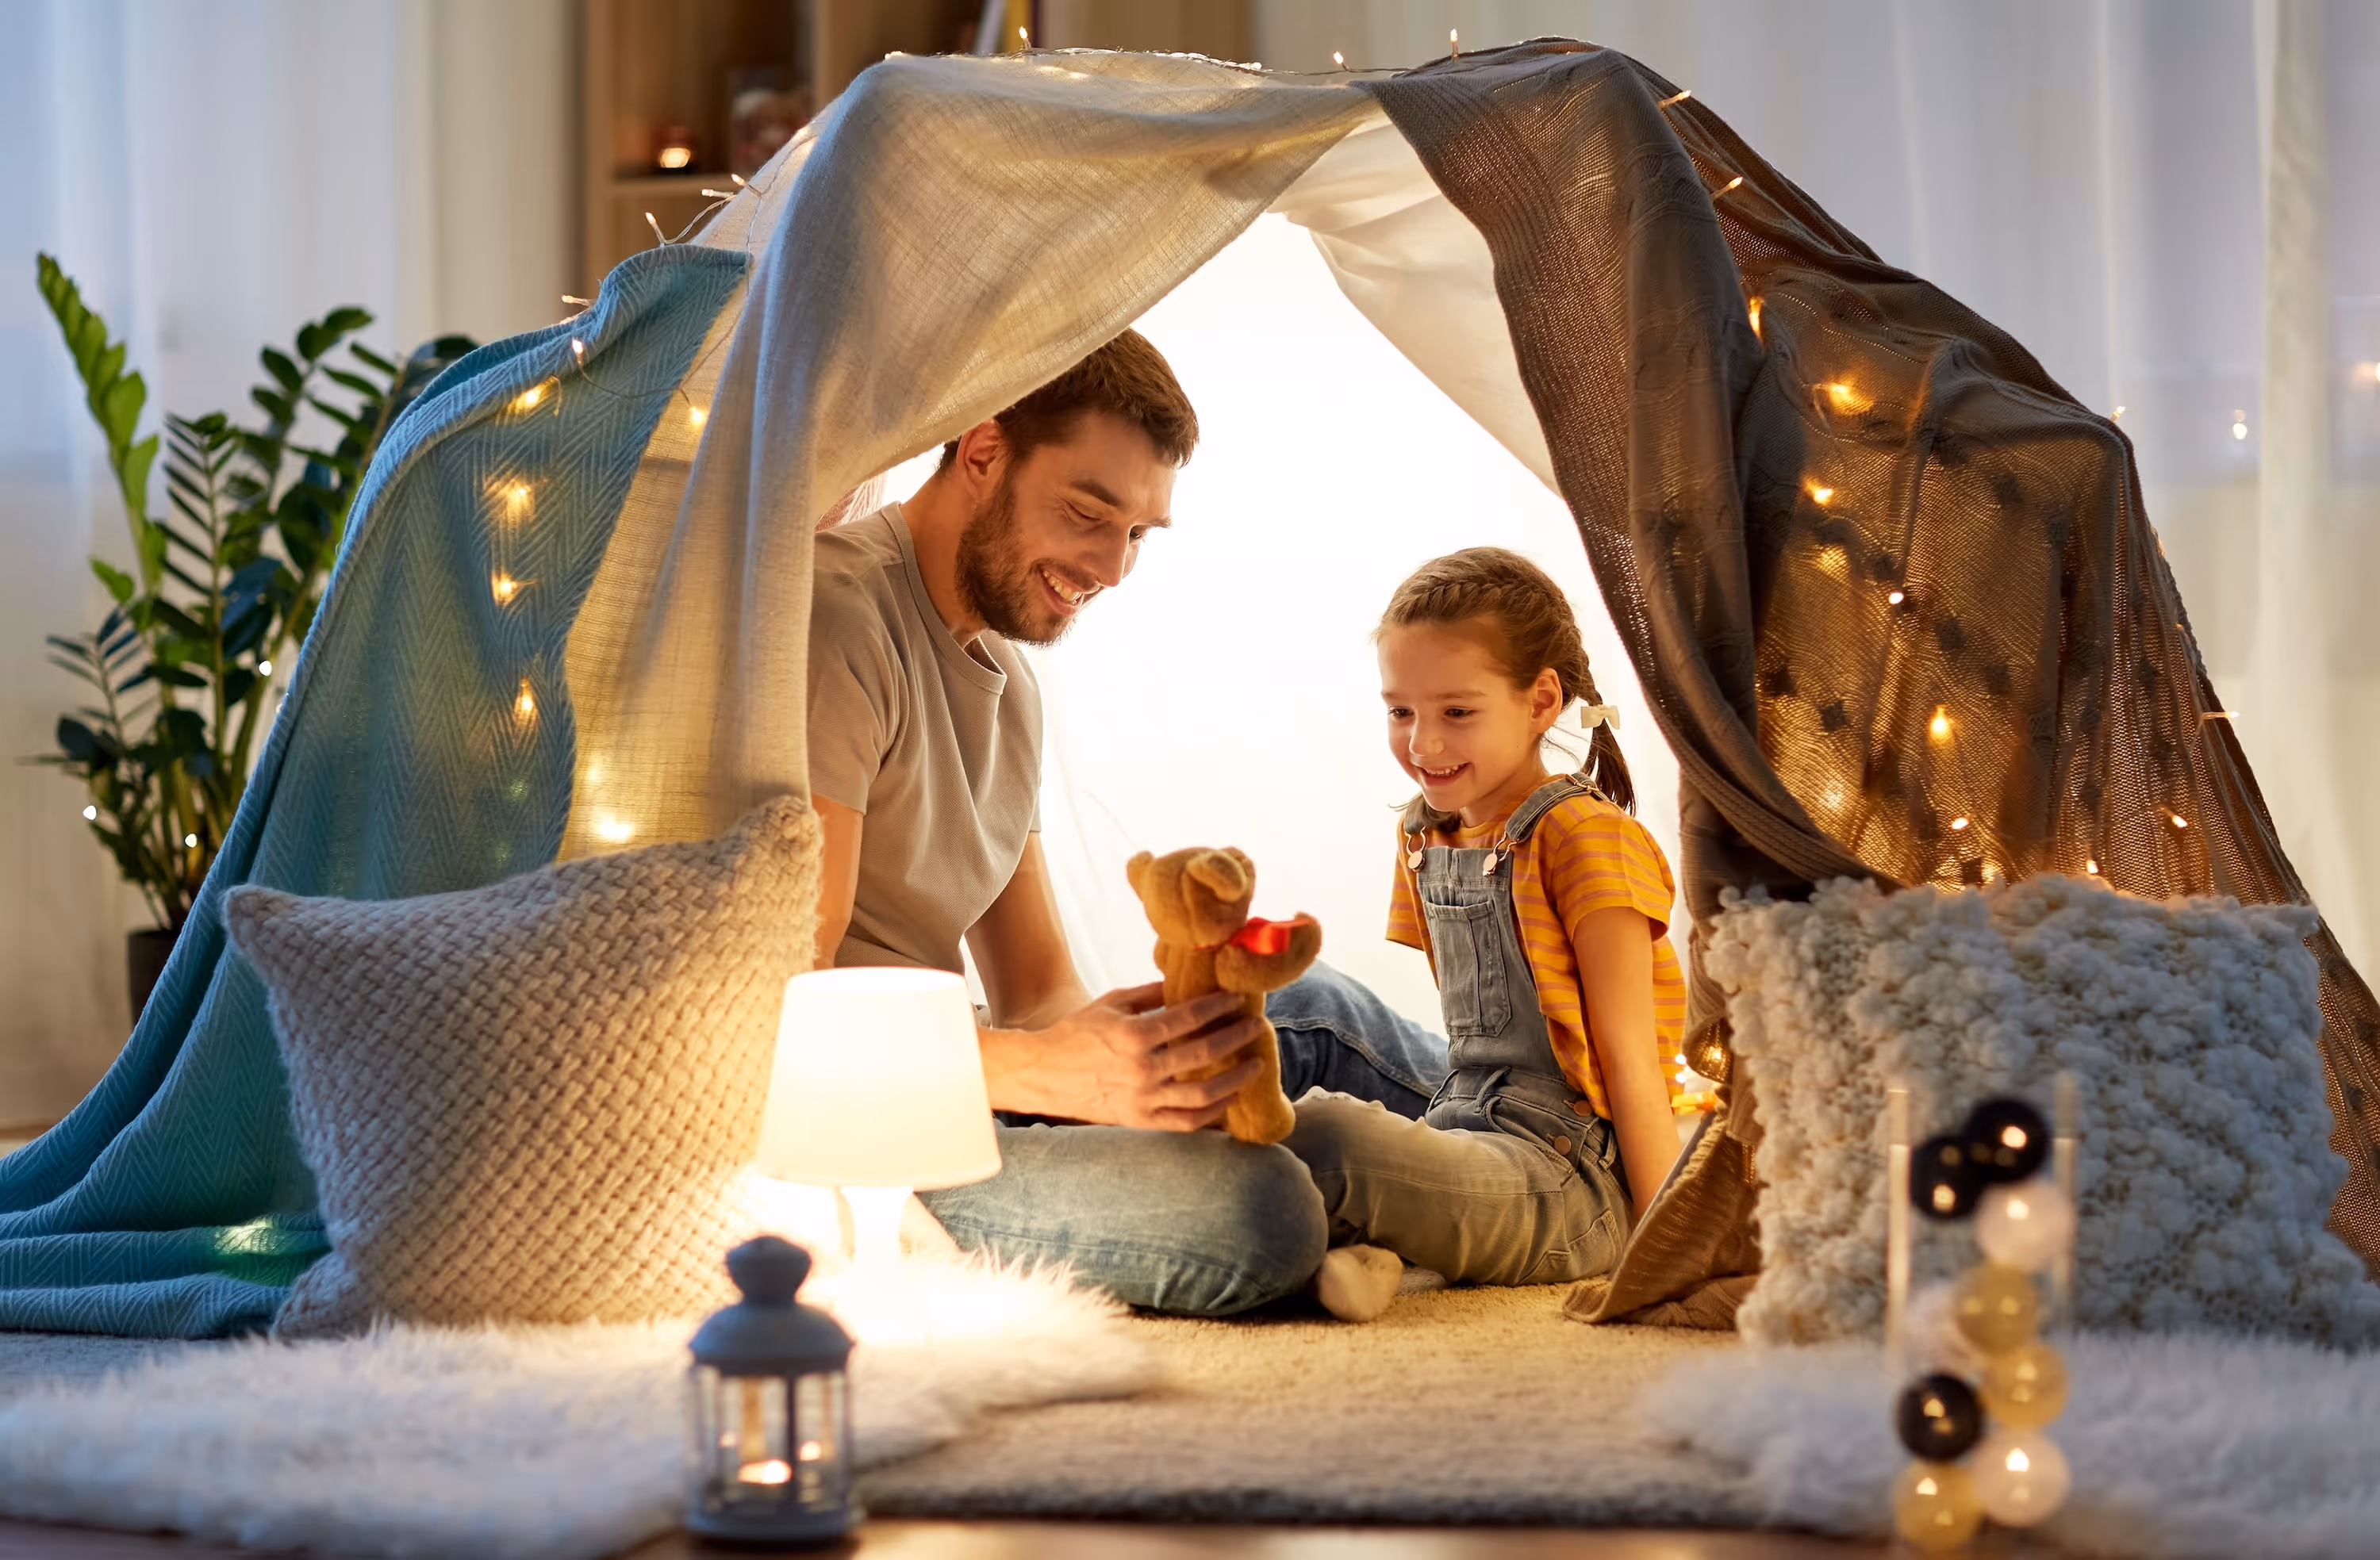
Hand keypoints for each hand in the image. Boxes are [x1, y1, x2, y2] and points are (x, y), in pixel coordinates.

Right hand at [983, 983, 1265, 1130]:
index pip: (1190, 1019)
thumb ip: (1150, 993)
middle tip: (1257, 1027)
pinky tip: (1229, 1098)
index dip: (1219, 1006)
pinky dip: (1213, 1114)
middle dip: (1236, 1038)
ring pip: (1203, 1095)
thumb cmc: (1076, 1033)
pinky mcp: (1140, 1120)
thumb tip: (1188, 982)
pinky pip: (1186, 1123)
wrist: (1042, 1074)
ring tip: (1255, 1065)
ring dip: (1235, 1079)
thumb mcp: (1111, 1003)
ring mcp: (1142, 1100)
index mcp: (1134, 1036)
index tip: (1238, 999)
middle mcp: (1142, 1070)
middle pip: (1204, 1054)